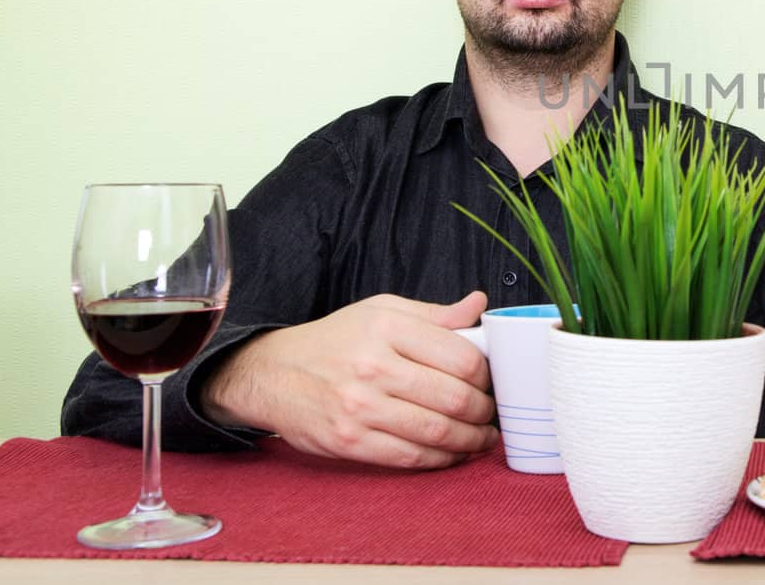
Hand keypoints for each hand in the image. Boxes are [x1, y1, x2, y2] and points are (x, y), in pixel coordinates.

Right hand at [200, 291, 499, 467]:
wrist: (273, 373)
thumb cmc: (336, 339)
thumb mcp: (382, 311)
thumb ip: (434, 314)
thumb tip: (479, 305)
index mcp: (388, 328)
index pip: (461, 357)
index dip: (487, 375)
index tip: (491, 381)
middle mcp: (373, 366)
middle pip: (454, 397)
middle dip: (484, 411)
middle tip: (492, 413)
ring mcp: (360, 407)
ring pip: (436, 431)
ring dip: (470, 439)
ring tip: (482, 437)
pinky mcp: (349, 441)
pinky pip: (409, 457)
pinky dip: (440, 459)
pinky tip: (452, 453)